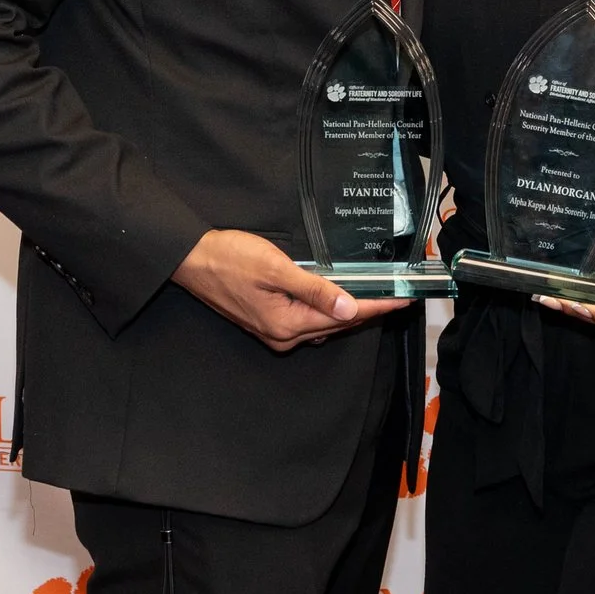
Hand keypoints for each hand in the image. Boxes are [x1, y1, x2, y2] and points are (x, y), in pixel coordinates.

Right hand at [171, 228, 407, 351]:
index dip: (377, 307)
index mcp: (288, 324)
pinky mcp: (267, 322)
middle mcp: (283, 335)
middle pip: (336, 325)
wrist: (191, 260)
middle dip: (368, 311)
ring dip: (349, 311)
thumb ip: (315, 289)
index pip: (344, 317)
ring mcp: (274, 331)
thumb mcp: (276, 268)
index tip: (403, 301)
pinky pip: (307, 320)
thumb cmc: (230, 258)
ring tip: (376, 297)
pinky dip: (326, 310)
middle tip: (397, 297)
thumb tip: (350, 308)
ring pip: (322, 324)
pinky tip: (336, 298)